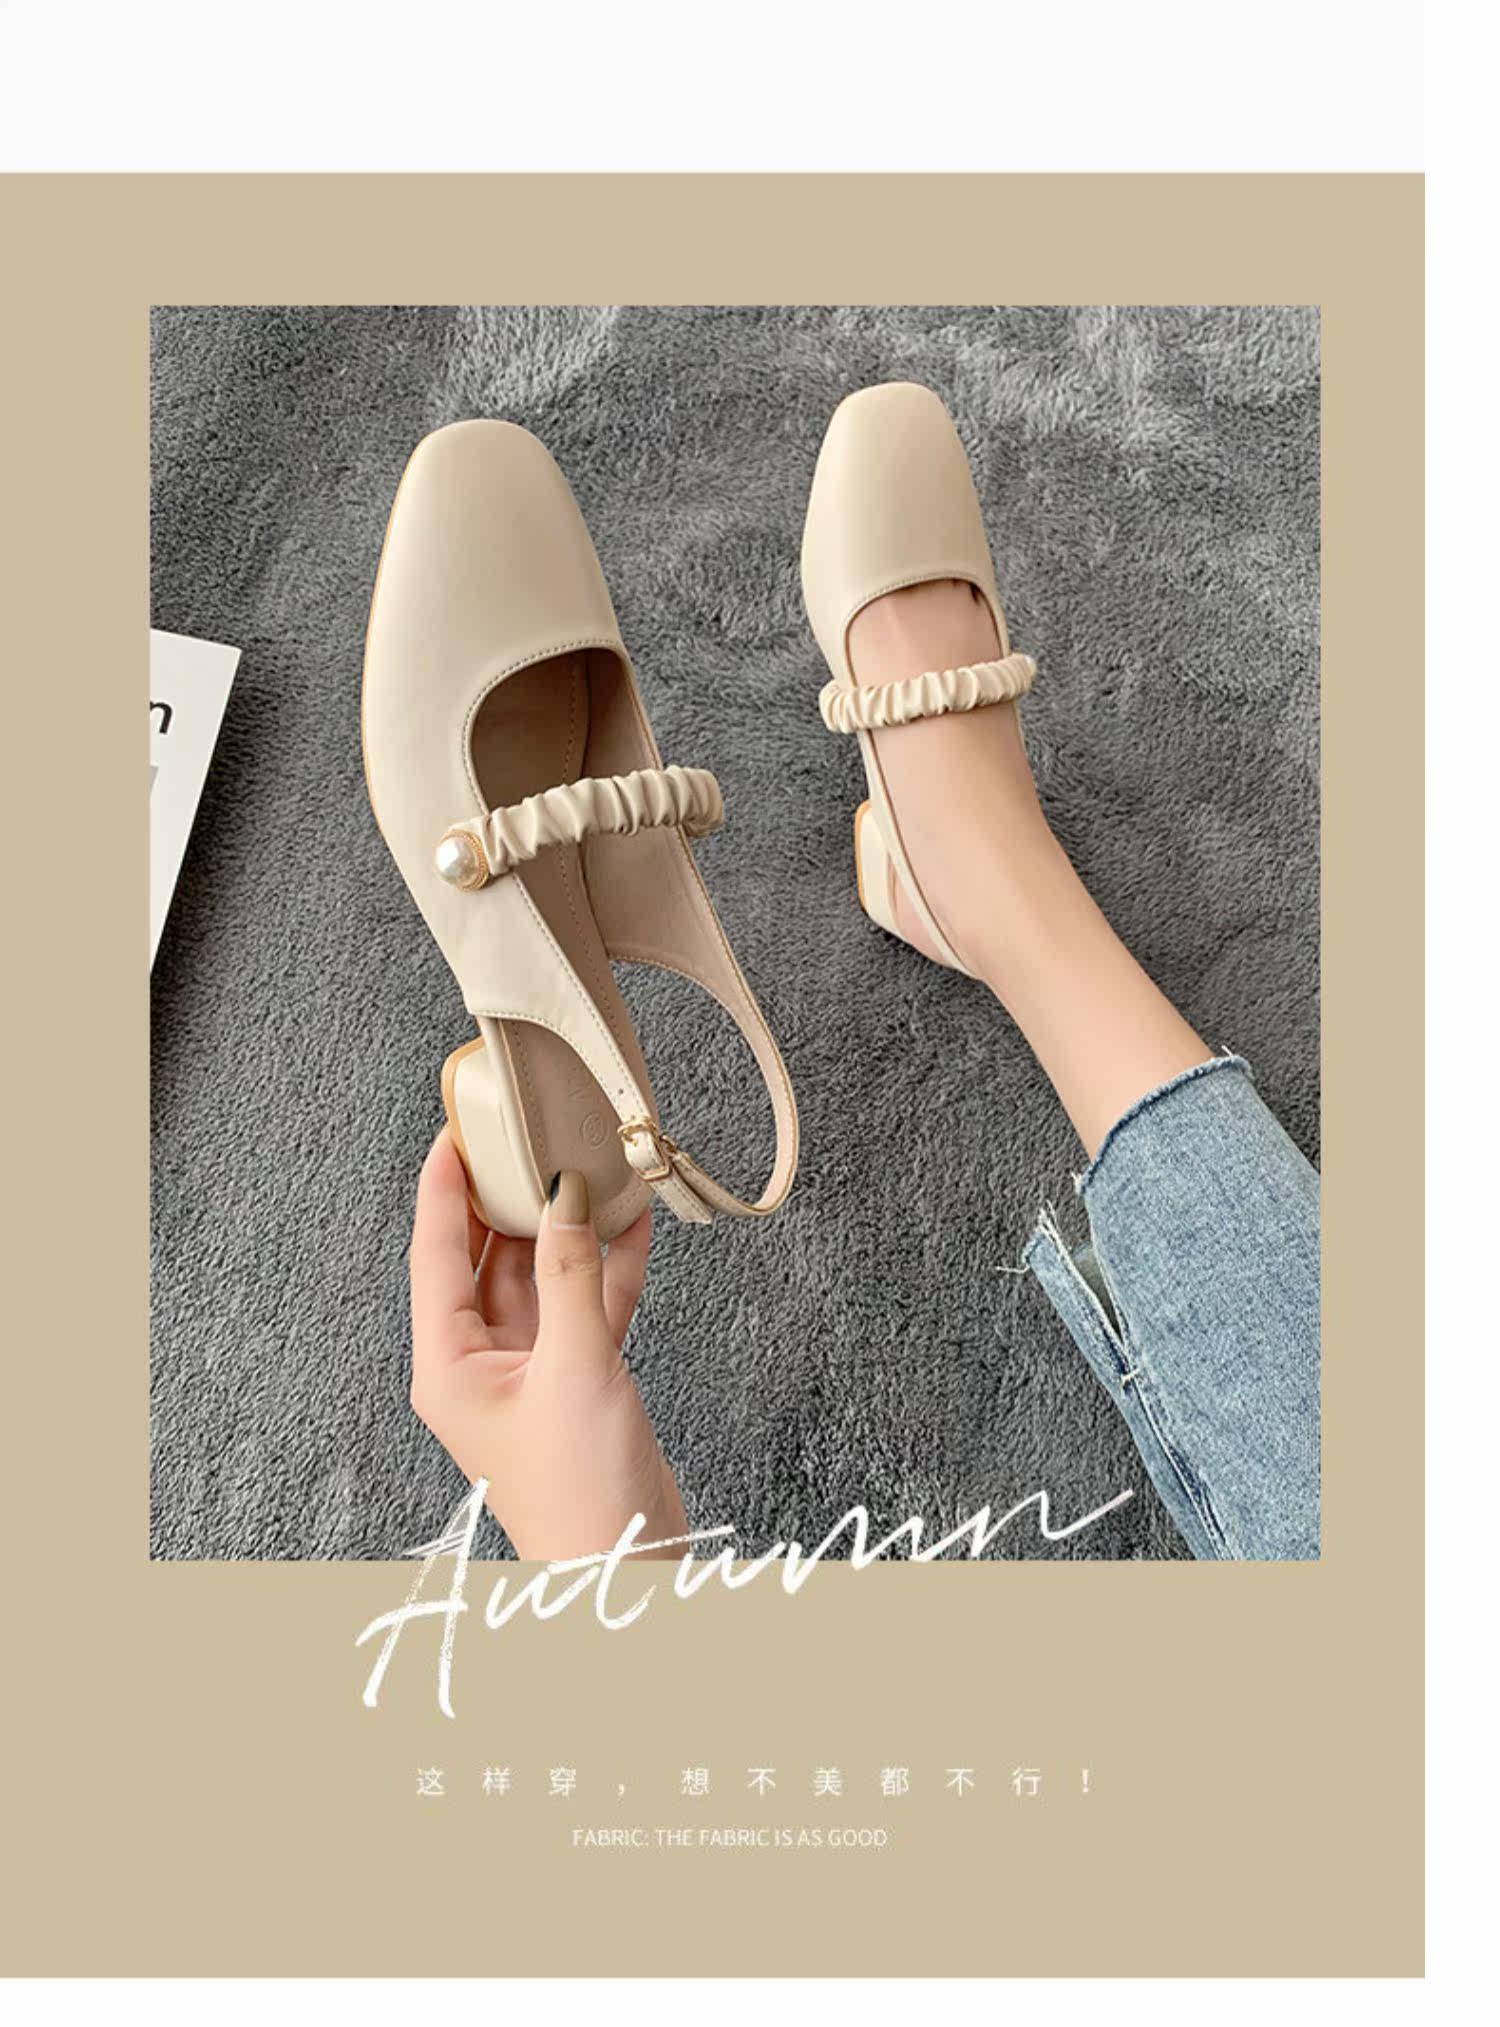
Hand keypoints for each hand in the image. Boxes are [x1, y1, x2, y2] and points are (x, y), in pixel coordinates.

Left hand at [408, 1131, 687, 1560]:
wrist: (626, 1569)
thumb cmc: (579, 1494)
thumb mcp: (575, 1366)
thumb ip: (570, 1274)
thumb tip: (564, 1194)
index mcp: (449, 1364)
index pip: (434, 1252)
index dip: (442, 1187)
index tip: (456, 1129)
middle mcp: (480, 1364)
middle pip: (484, 1257)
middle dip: (508, 1197)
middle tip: (526, 1133)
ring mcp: (529, 1372)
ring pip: (541, 1277)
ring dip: (566, 1228)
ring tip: (588, 1165)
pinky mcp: (576, 1382)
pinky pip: (584, 1306)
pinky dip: (606, 1268)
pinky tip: (631, 1224)